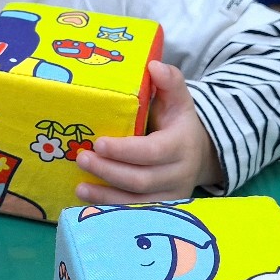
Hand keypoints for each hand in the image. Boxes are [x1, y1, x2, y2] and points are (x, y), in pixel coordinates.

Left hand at [74, 61, 222, 204]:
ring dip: (106, 196)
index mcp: (181, 144)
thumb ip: (170, 81)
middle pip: (141, 179)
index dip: (125, 151)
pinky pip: (135, 214)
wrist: (199, 155)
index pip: (153, 151)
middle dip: (109, 171)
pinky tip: (90, 202)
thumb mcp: (178, 100)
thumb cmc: (177, 124)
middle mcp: (179, 174)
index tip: (98, 143)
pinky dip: (111, 210)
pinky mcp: (162, 210)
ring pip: (137, 202)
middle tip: (81, 158)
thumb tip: (153, 66)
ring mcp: (171, 196)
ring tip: (80, 186)